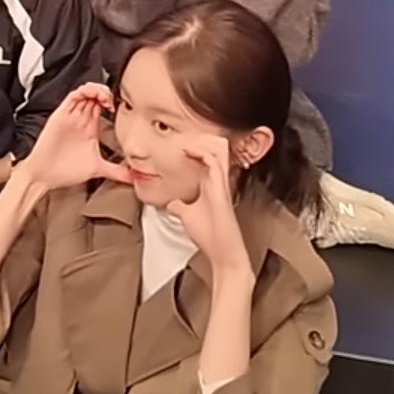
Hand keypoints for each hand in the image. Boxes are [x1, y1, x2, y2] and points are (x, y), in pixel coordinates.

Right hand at [18, 84, 132, 191]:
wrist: (44, 176)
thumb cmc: (66, 171)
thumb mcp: (98, 169)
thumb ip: (117, 171)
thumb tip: (136, 178)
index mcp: (89, 127)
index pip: (101, 105)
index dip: (113, 101)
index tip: (123, 108)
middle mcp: (80, 119)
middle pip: (94, 95)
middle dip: (107, 92)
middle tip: (115, 100)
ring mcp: (71, 116)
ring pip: (85, 92)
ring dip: (98, 89)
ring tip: (107, 97)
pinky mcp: (61, 115)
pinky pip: (73, 96)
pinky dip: (85, 92)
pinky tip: (94, 96)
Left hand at [167, 135, 252, 276]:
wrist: (222, 253)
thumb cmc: (209, 236)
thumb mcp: (187, 215)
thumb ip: (179, 206)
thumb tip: (170, 203)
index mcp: (210, 184)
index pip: (207, 157)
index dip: (195, 148)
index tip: (179, 147)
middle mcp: (217, 181)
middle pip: (217, 149)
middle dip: (202, 140)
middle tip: (185, 139)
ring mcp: (220, 184)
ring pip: (219, 151)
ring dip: (203, 143)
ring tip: (187, 143)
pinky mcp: (221, 190)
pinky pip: (215, 163)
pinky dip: (202, 154)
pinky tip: (189, 153)